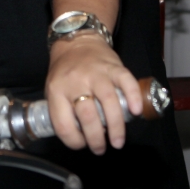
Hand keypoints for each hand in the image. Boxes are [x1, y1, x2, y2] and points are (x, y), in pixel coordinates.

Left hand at [44, 33, 142, 154]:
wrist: (77, 40)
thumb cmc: (66, 70)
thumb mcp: (54, 89)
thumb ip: (63, 111)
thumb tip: (80, 138)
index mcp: (57, 91)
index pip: (63, 124)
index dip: (74, 141)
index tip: (83, 145)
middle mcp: (76, 82)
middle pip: (87, 116)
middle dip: (96, 139)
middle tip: (101, 148)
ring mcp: (96, 73)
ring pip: (108, 102)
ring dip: (115, 127)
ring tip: (118, 141)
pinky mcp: (114, 66)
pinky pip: (126, 81)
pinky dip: (132, 97)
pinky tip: (136, 112)